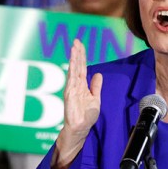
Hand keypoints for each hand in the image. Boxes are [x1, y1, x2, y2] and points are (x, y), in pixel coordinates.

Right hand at [52, 39, 102, 168]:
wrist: (81, 128)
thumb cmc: (86, 116)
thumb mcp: (95, 98)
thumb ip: (96, 86)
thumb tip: (97, 74)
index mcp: (81, 86)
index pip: (81, 67)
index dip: (81, 56)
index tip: (80, 45)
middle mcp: (75, 85)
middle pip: (76, 66)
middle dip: (77, 53)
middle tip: (77, 40)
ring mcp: (71, 89)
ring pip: (73, 70)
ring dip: (74, 58)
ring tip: (74, 47)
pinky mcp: (70, 94)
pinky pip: (71, 79)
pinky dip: (72, 70)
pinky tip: (73, 61)